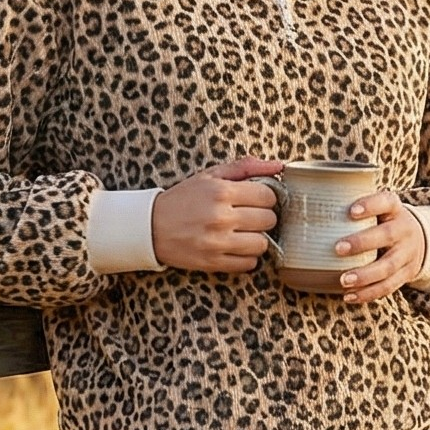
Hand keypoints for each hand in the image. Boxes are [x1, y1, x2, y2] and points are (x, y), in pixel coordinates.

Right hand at [150, 157, 281, 272]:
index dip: (266, 198)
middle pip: (268, 220)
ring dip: (257, 239)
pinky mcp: (213, 262)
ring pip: (262, 244)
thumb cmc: (182, 199)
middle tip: (249, 216)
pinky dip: (247, 257)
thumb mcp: (209, 175)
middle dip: (263, 217)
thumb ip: (245, 167)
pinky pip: (248, 264)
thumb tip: (278, 165)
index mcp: (221, 192)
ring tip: (243, 233)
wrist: (151, 227)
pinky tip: (236, 247)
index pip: (268, 197)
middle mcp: (221, 217)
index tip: (257, 200)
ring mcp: (217, 242)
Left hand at [336, 191, 425, 303]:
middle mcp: (404, 230)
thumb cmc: (384, 222)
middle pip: (387, 235)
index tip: (351, 211)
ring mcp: (407, 254)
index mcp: (395, 210)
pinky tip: (349, 296)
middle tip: (338, 249)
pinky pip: (387, 287)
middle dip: (362, 243)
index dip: (371, 205)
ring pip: (387, 267)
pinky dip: (367, 293)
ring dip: (364, 276)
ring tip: (343, 280)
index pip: (387, 202)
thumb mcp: (379, 210)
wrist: (420, 241)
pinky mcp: (406, 274)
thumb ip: (354, 208)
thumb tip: (304, 206)